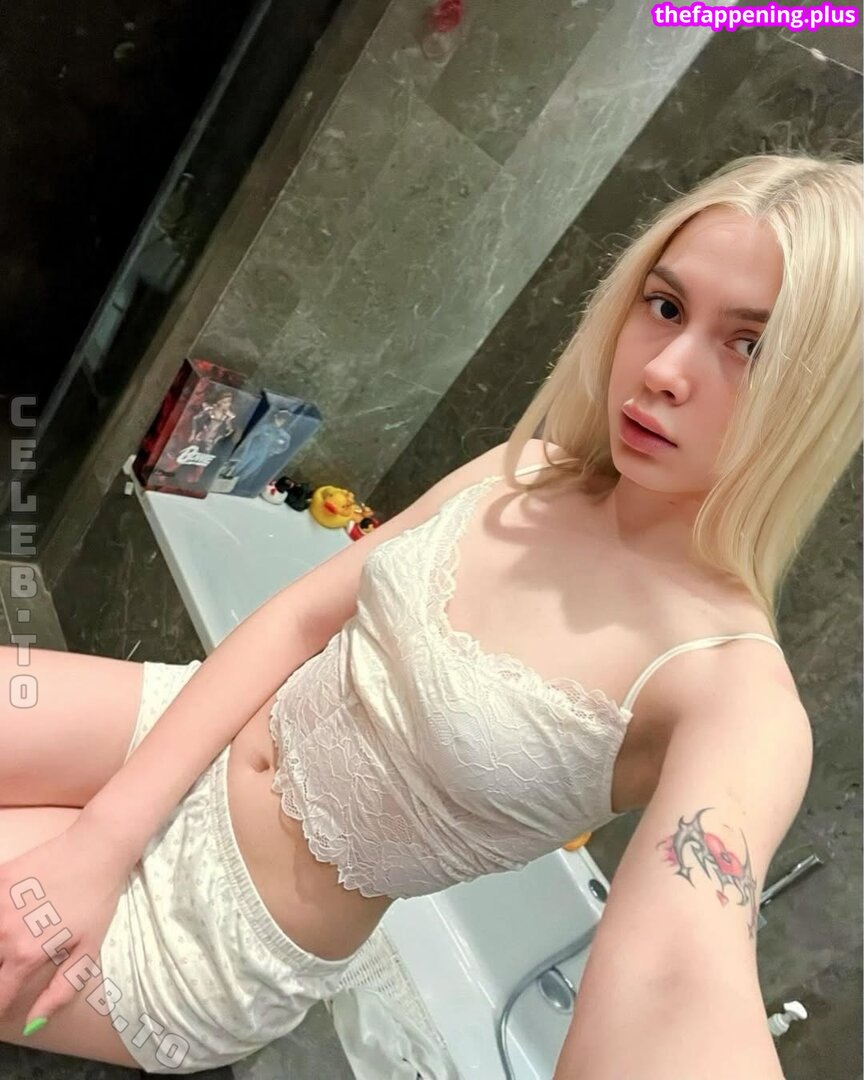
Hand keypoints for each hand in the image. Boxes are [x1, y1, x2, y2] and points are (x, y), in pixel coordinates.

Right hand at [0, 817, 129, 1030]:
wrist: (97, 847)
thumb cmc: (97, 900)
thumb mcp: (89, 950)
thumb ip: (60, 991)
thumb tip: (32, 1024)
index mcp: (26, 954)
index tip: (5, 1002)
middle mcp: (4, 931)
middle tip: (11, 968)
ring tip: (9, 945)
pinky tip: (5, 921)